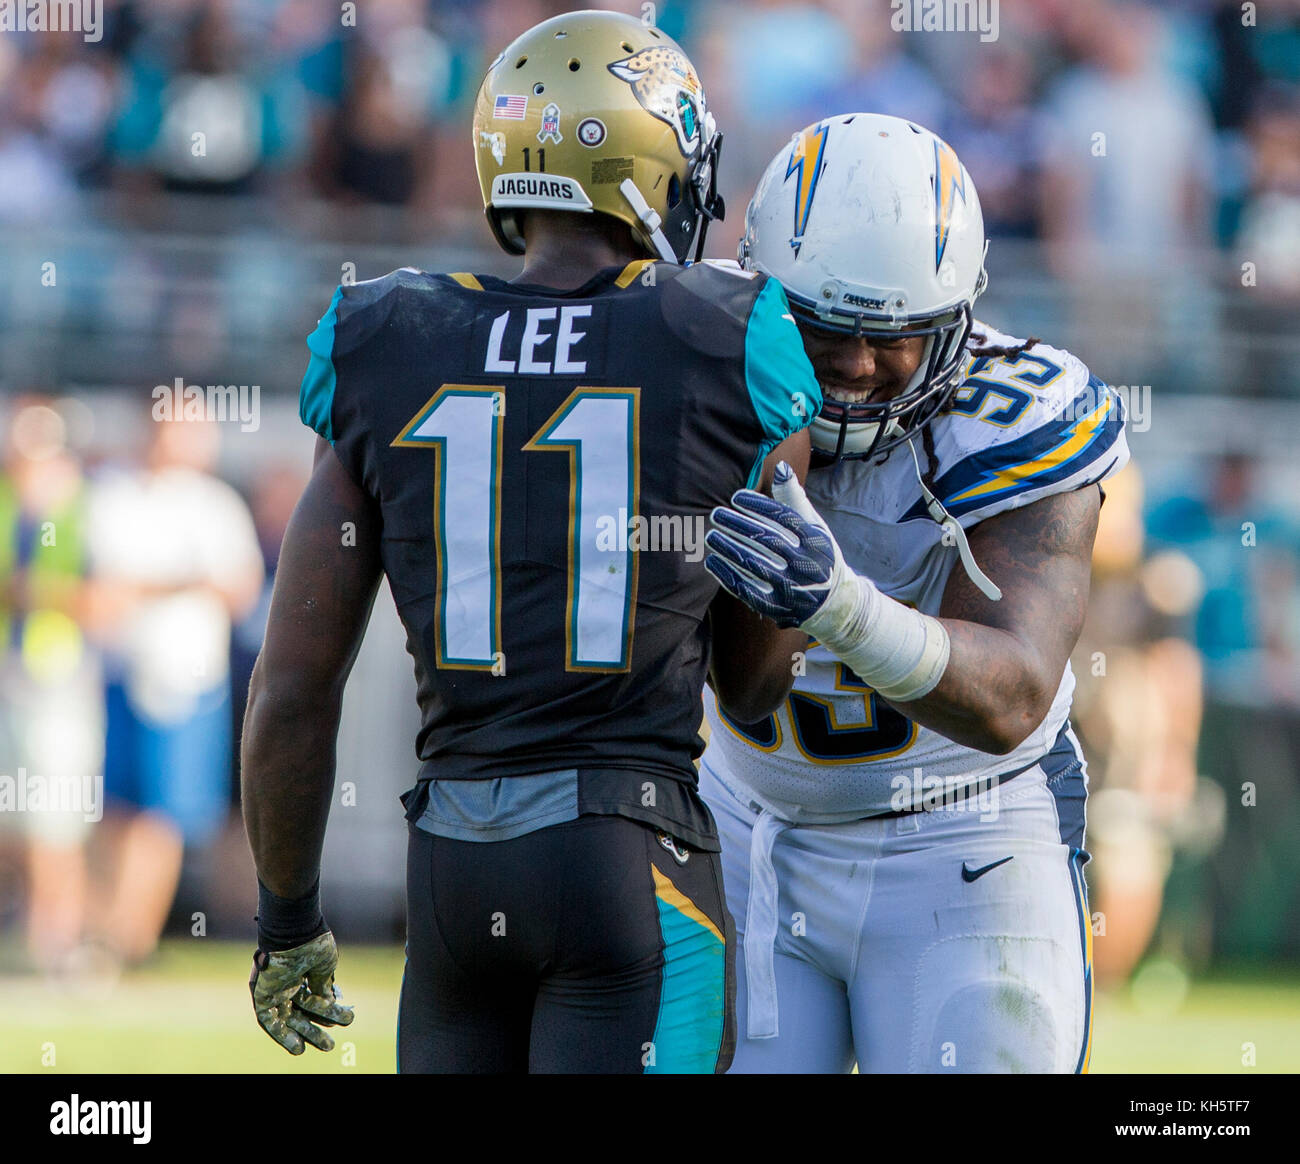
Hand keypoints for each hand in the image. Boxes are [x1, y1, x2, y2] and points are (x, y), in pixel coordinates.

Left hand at [249, 931, 353, 1053]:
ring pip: (288, 1019)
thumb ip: (324, 985)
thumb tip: (330, 1001)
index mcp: (302, 974)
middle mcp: (288, 984)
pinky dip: (281, 1035)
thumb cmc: (311, 943)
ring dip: (302, 1034)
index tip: (342, 1020)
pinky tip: (297, 1047)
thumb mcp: (324, 966)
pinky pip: (269, 1021)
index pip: (313, 1000)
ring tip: (321, 1048)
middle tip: (330, 1045)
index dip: (326, 1013)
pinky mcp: (262, 996)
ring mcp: (275, 991)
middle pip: (301, 1013)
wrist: (294, 932)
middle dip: (316, 1029)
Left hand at [704, 461, 849, 630]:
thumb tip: (781, 467)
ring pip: (753, 564)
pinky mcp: (776, 607)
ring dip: (728, 548)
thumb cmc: (817, 554)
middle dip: (737, 525)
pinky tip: (712, 561)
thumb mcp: (814, 526)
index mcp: (816, 541)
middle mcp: (805, 565)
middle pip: (766, 540)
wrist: (833, 602)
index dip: (757, 506)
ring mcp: (791, 589)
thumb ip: (795, 499)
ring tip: (711, 536)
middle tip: (716, 514)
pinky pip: (746, 589)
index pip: (783, 518)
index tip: (736, 497)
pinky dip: (727, 574)